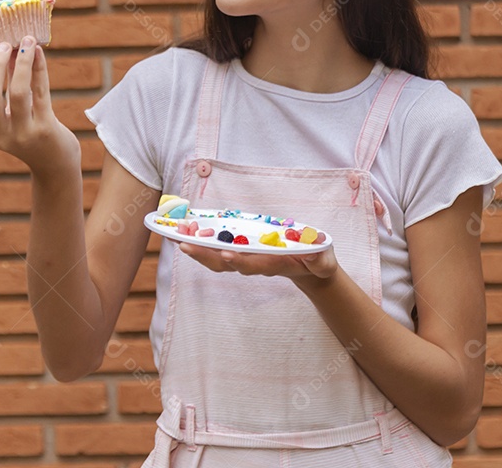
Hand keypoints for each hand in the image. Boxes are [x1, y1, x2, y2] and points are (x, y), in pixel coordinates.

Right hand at [0, 35, 79, 176]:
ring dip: (20, 63)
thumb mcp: (16, 112)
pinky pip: (40, 93)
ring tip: (26, 42)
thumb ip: (11, 84)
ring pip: (17, 93)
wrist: (56, 166)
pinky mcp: (45, 130)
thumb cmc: (35, 134)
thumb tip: (11, 48)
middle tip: (6, 42)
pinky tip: (40, 53)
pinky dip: (38, 70)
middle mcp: (0, 133)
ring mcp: (23, 134)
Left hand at [177, 241, 337, 284]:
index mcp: (274, 265)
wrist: (309, 270)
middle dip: (205, 255)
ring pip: (215, 258)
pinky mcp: (240, 254)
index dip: (241, 261)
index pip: (255, 265)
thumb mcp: (323, 260)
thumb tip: (316, 254)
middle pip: (226, 264)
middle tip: (185, 244)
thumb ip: (320, 259)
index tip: (228, 255)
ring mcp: (245, 260)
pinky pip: (216, 250)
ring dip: (197, 247)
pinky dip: (200, 242)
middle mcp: (255, 265)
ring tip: (178, 234)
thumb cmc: (316, 262)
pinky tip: (186, 232)